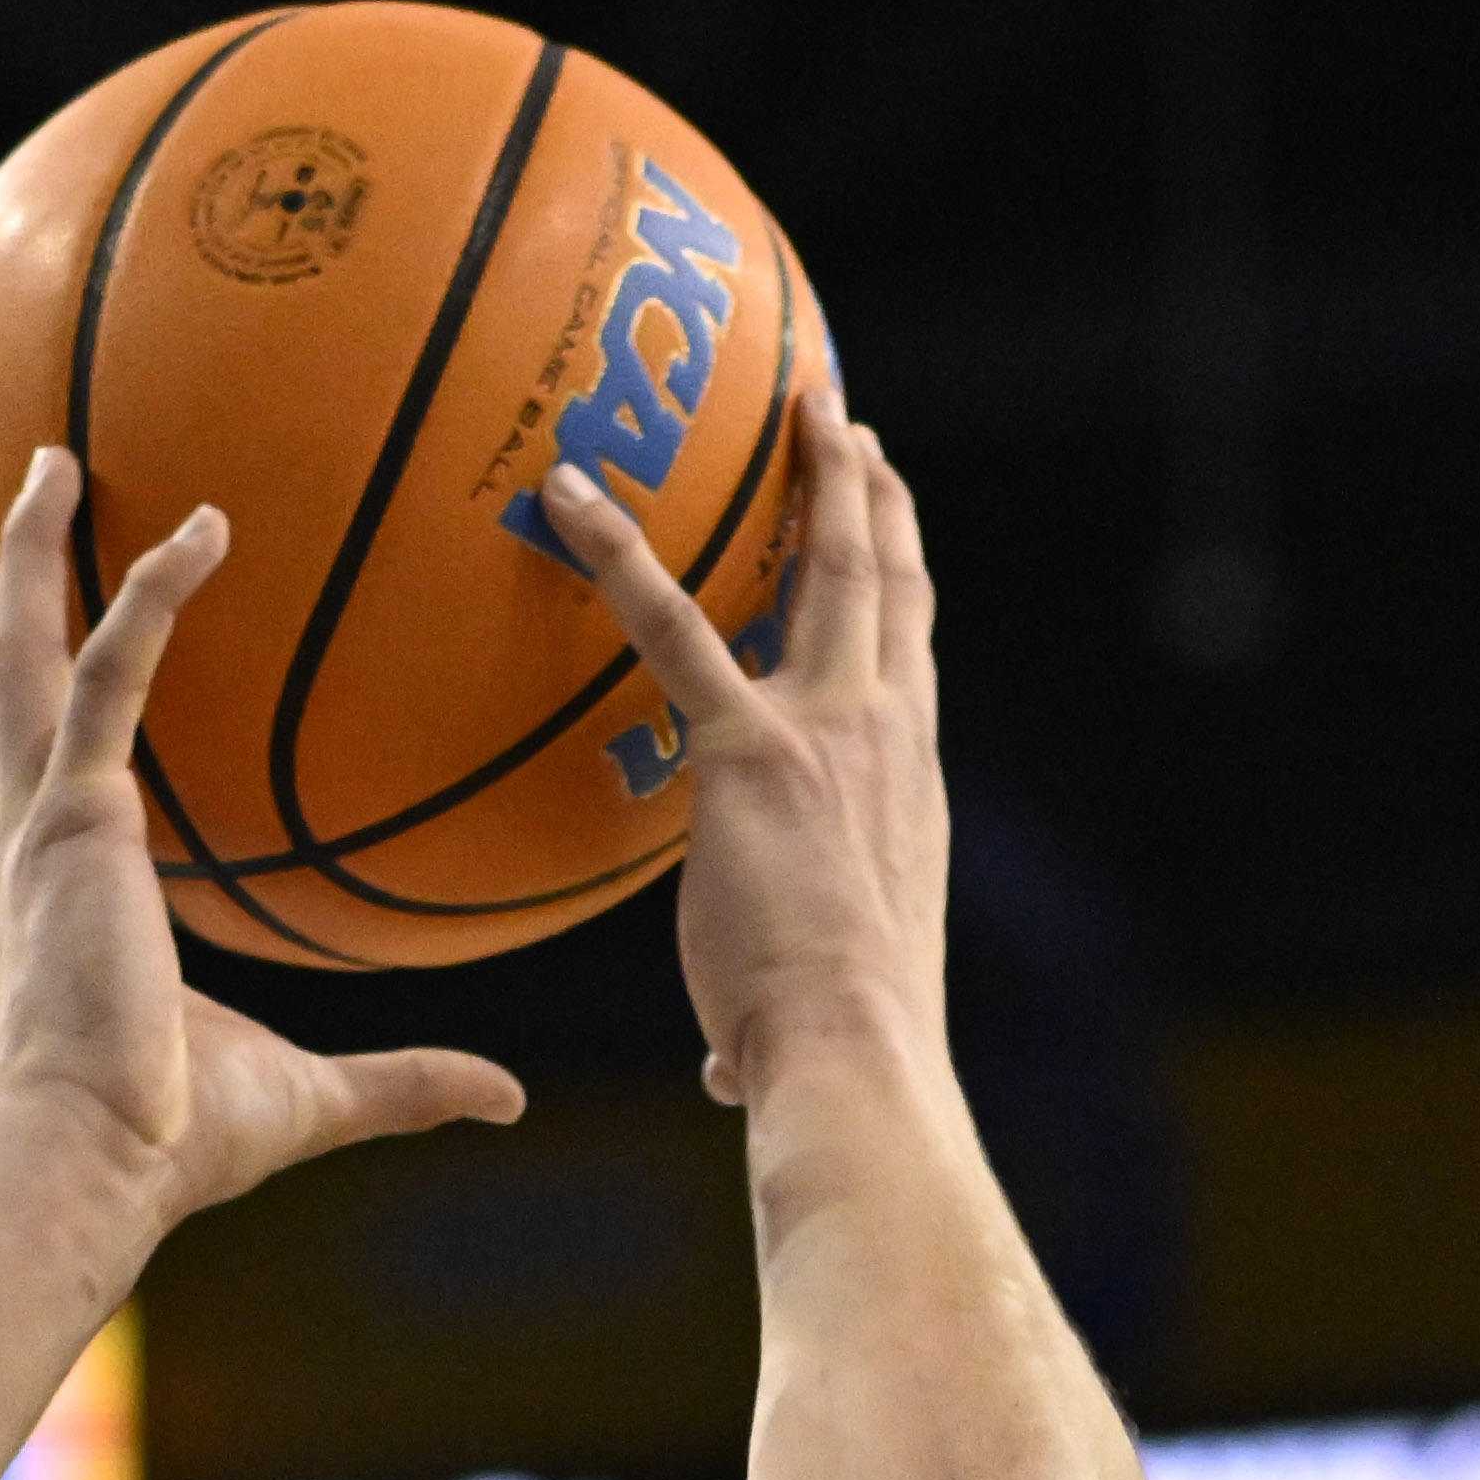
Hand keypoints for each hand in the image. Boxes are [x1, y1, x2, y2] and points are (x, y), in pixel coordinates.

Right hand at [0, 448, 520, 1235]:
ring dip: (30, 550)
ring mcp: (41, 826)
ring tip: (55, 456)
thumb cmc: (171, 1148)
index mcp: (49, 898)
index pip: (4, 779)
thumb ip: (404, 1080)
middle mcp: (23, 848)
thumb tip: (506, 1097)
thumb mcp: (305, 1098)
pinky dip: (149, 594)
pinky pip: (111, 672)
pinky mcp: (76, 819)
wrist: (93, 1163)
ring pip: (21, 652)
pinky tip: (203, 528)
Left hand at [537, 396, 953, 1115]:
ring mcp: (828, 729)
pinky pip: (668, 628)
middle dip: (868, 491)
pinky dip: (615, 554)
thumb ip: (755, 1022)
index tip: (890, 518)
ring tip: (786, 401)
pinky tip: (571, 496)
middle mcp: (887, 734)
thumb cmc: (829, 1052)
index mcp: (908, 784)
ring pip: (825, 566)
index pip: (906, 657)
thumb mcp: (812, 1004)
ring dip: (808, 475)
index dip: (900, 577)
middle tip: (847, 420)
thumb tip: (724, 1078)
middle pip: (885, 581)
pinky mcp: (749, 749)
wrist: (854, 1051)